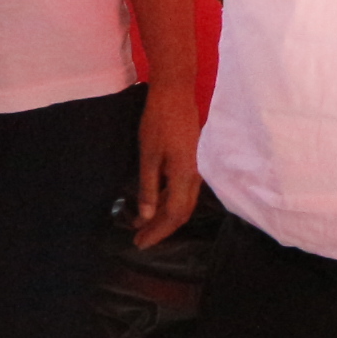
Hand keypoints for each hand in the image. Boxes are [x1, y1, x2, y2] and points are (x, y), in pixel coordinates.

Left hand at [129, 79, 201, 246]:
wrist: (176, 94)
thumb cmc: (158, 122)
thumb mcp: (148, 156)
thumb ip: (149, 187)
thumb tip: (146, 217)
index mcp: (185, 177)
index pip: (174, 215)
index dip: (158, 232)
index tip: (140, 243)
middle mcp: (196, 177)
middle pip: (181, 212)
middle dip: (161, 228)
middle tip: (139, 240)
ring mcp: (197, 170)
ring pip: (183, 202)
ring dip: (163, 215)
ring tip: (142, 226)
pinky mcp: (193, 162)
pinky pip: (183, 190)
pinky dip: (168, 200)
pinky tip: (154, 204)